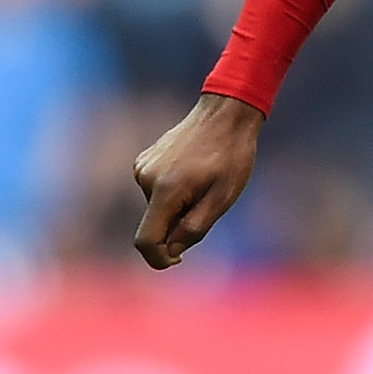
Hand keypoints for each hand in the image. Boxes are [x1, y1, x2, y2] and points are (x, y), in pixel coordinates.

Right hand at [131, 92, 263, 268]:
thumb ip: (195, 228)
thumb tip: (172, 250)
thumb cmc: (230, 156)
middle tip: (207, 206)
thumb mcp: (222, 199)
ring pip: (156, 208)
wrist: (225, 113)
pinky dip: (172, 195)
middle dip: (176, 228)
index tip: (179, 260)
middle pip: (154, 225)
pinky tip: (193, 175)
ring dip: (177, 209)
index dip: (159, 259)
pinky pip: (155, 191)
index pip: (146, 241)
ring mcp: (142, 167)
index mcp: (165, 191)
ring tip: (203, 185)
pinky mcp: (144, 160)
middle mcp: (145, 179)